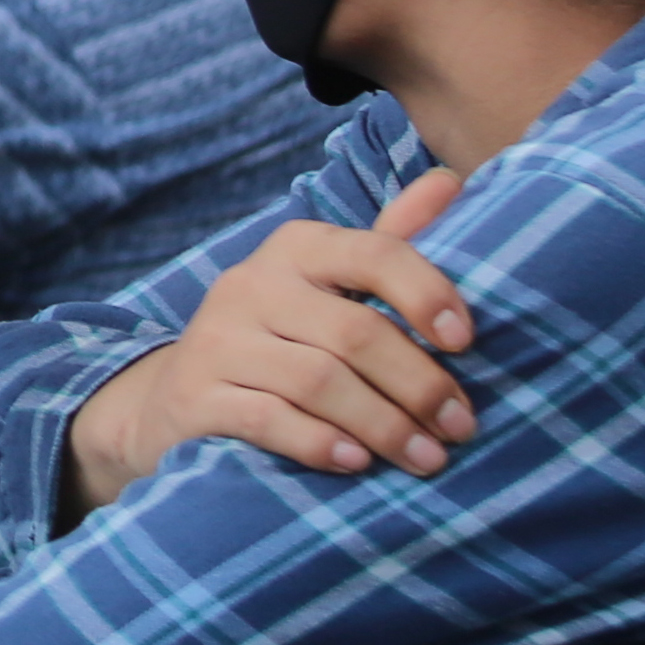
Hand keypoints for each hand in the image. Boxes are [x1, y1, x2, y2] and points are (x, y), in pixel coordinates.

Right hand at [67, 167, 477, 514]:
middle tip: (460, 427)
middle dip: (419, 385)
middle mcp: (251, 284)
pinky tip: (356, 463)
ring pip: (318, 381)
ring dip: (384, 426)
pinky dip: (319, 443)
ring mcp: (218, 340)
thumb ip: (389, 243)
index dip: (427, 294)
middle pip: (354, 332)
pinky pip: (267, 419)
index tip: (468, 342)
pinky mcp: (195, 396)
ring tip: (427, 458)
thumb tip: (450, 182)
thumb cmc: (282, 340)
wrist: (176, 398)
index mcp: (297, 249)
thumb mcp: (331, 286)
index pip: (372, 253)